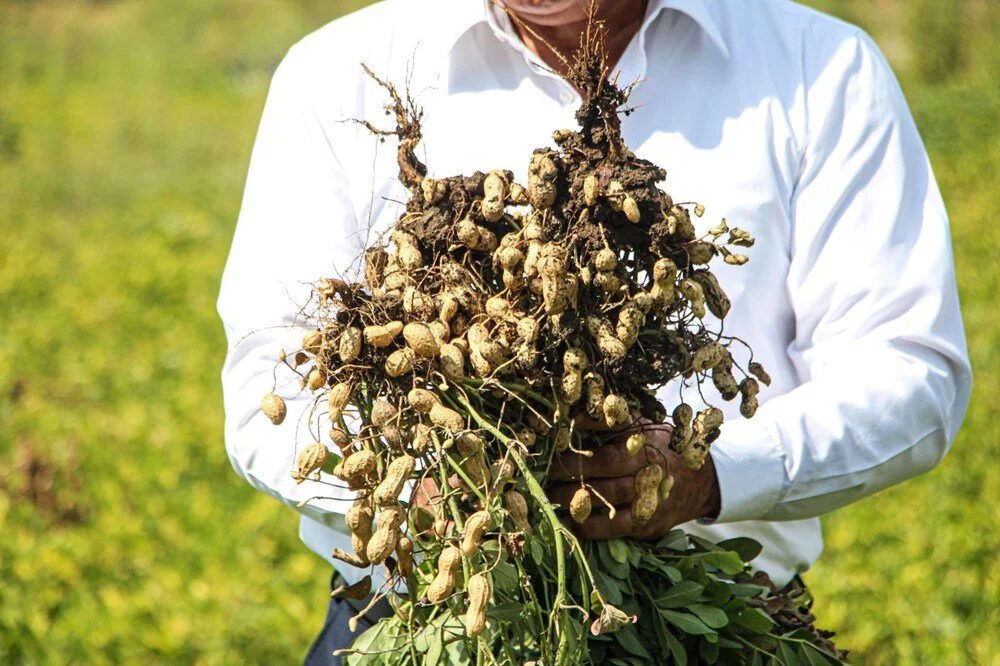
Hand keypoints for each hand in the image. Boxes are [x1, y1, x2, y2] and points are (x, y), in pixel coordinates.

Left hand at [548, 417, 720, 540]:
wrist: (700, 483)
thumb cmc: (659, 449)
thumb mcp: (645, 427)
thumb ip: (613, 420)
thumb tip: (574, 414)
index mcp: (646, 438)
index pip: (617, 425)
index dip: (591, 426)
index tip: (565, 427)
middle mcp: (649, 464)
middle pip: (607, 463)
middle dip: (572, 466)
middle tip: (546, 467)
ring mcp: (649, 494)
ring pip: (608, 495)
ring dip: (574, 495)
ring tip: (550, 493)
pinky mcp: (646, 521)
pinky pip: (613, 526)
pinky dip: (588, 525)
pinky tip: (568, 519)